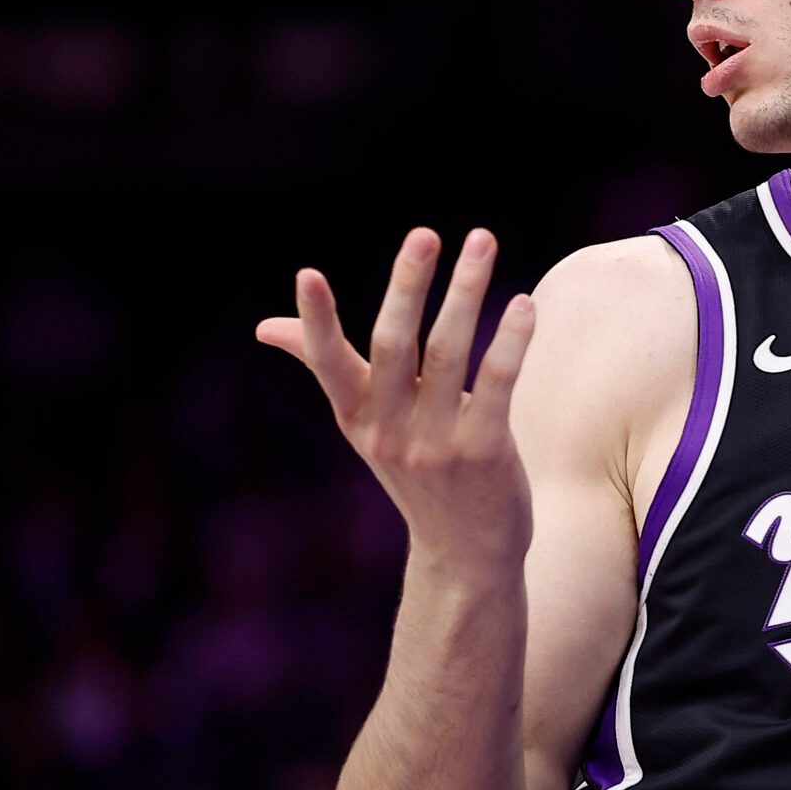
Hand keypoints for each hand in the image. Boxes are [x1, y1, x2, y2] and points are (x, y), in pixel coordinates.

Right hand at [256, 227, 537, 571]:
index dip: (316, 320)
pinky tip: (525, 304)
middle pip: (393, 345)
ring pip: (448, 354)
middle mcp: (389, 429)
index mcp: (357, 416)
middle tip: (424, 234)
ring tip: (482, 241)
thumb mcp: (367, 425)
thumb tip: (266, 327)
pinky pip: (496, 386)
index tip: (307, 273)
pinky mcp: (483, 453)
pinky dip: (510, 342)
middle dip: (407, 285)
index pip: (328, 362)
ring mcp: (435, 444)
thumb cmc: (418, 474)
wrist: (465, 555)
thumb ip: (326, 367)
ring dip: (465, 293)